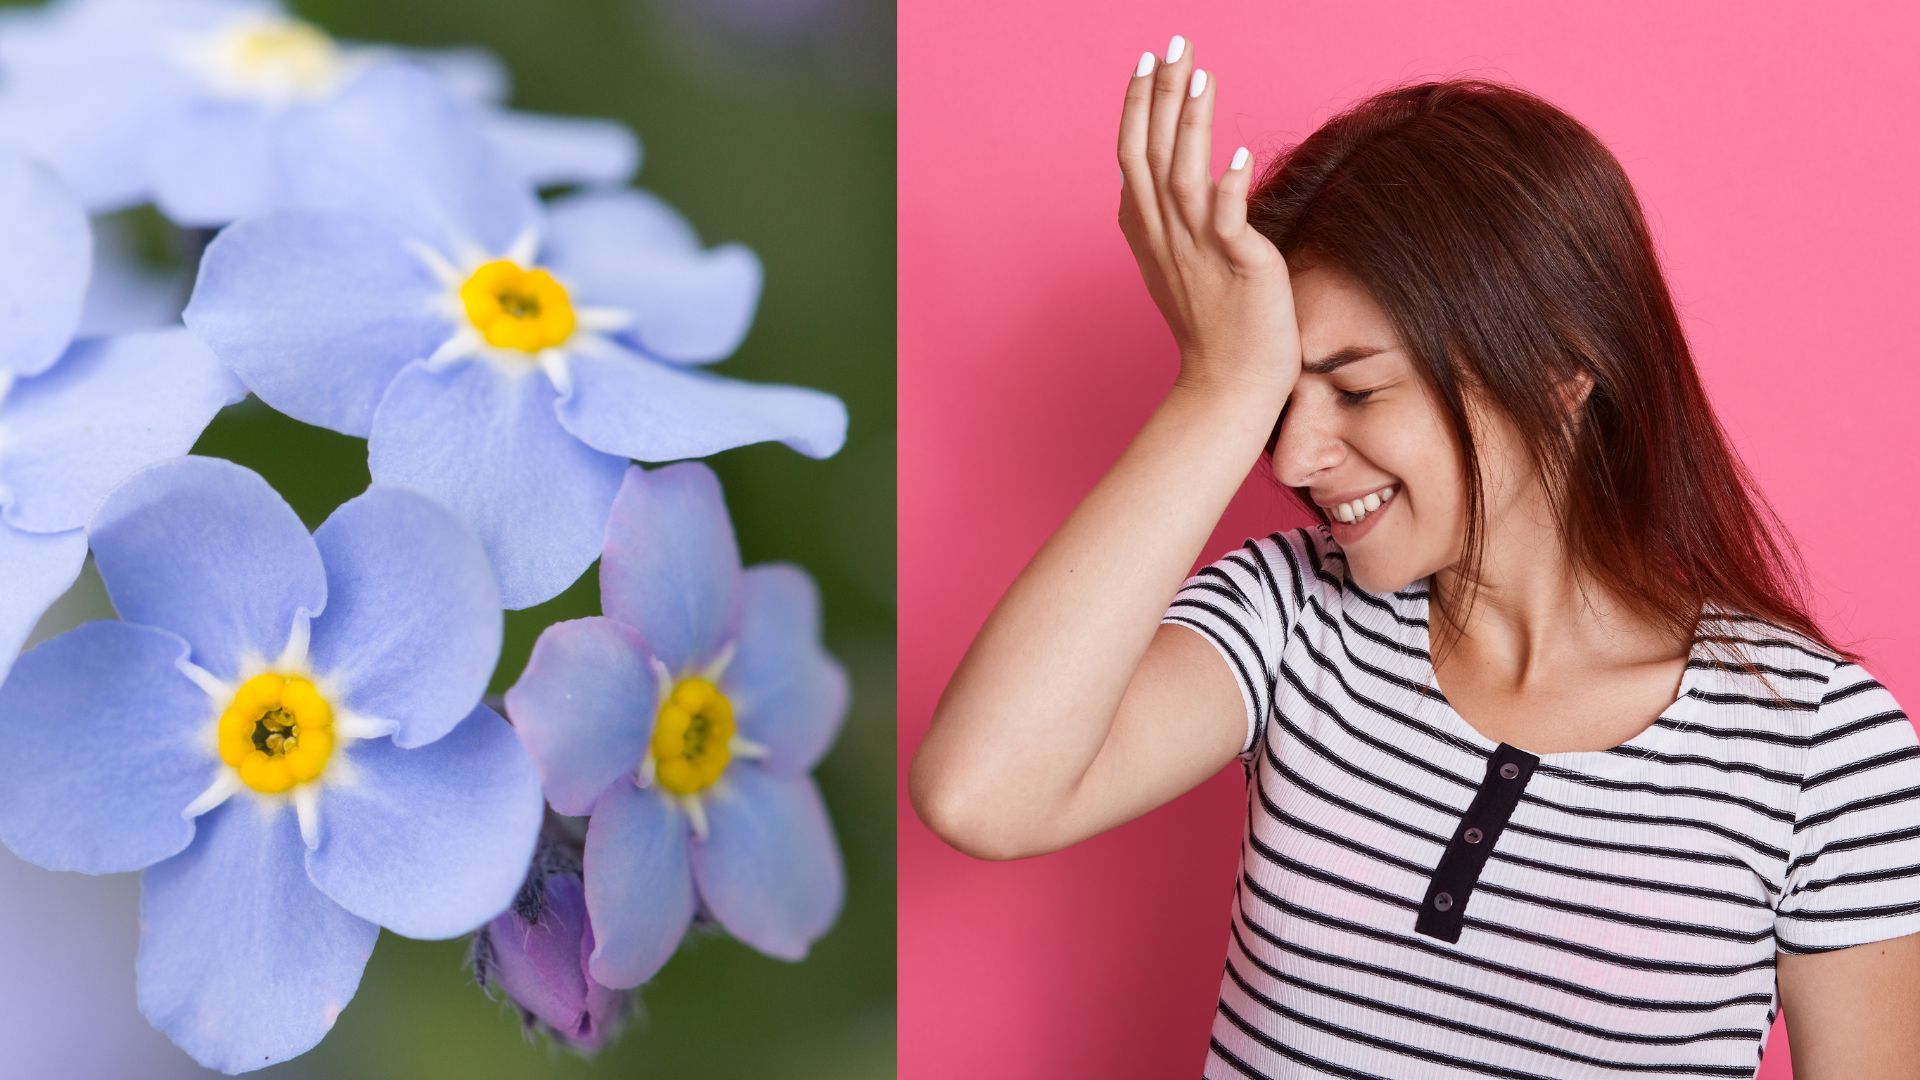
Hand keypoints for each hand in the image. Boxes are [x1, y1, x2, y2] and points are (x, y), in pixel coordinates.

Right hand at [1117, 36, 1300, 399]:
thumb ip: (1169, 218)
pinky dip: (1230, 187)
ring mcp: (1199, 250)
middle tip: (1172, 45)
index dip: (1139, 107)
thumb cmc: (1213, 326)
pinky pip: (1228, 221)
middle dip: (1160, 95)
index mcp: (1148, 231)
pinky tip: (1236, 153)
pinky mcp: (1237, 265)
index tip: (1148, 62)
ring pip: (1184, 175)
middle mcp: (1167, 235)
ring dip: (1190, 123)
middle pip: (1153, 153)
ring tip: (1199, 75)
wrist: (1230, 384)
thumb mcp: (1176, 263)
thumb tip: (1163, 178)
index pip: (1134, 156)